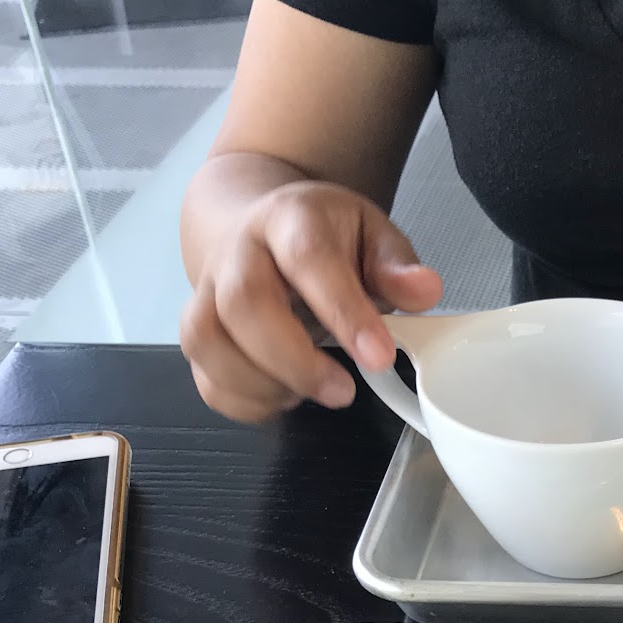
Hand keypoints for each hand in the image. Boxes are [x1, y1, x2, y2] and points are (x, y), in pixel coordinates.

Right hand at [181, 180, 441, 424]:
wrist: (260, 230)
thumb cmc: (323, 239)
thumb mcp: (372, 236)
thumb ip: (396, 266)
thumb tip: (425, 290)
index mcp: (288, 220)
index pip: (308, 258)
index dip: (344, 311)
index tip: (379, 356)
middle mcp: (237, 253)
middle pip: (242, 303)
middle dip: (295, 360)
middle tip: (343, 391)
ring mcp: (207, 293)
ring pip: (208, 341)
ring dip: (263, 384)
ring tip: (309, 392)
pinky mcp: (197, 334)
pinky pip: (207, 379)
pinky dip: (247, 402)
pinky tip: (283, 396)